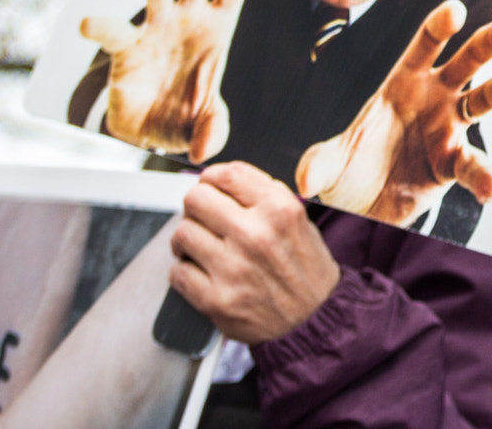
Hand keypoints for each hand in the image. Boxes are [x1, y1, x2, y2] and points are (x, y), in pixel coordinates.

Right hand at [79, 0, 259, 157]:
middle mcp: (188, 19)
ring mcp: (156, 29)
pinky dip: (101, 27)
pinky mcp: (126, 49)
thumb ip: (211, 130)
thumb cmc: (187, 112)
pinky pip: (114, 34)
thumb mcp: (206, 124)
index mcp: (217, 27)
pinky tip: (89, 23)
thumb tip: (205, 147)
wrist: (151, 129)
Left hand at [169, 164, 341, 345]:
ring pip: (182, 233)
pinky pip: (178, 272)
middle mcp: (255, 234)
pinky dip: (184, 270)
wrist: (314, 317)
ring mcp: (233, 268)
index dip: (212, 178)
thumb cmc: (304, 267)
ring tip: (201, 246)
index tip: (210, 186)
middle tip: (203, 217)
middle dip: (196, 206)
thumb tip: (220, 182)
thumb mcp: (297, 219)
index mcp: (279, 209)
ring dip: (187, 239)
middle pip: (196, 199)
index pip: (227, 174)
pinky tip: (201, 271)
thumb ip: (262, 197)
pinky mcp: (216, 300)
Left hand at [294, 0, 491, 224]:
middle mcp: (434, 97)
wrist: (363, 204)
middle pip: (466, 62)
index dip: (439, 27)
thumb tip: (304, 180)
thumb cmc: (350, 167)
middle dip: (488, 43)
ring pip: (482, 100)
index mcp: (404, 82)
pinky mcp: (454, 163)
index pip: (424, 46)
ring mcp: (449, 128)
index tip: (455, 10)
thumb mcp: (328, 164)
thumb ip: (320, 165)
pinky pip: (473, 166)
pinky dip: (485, 176)